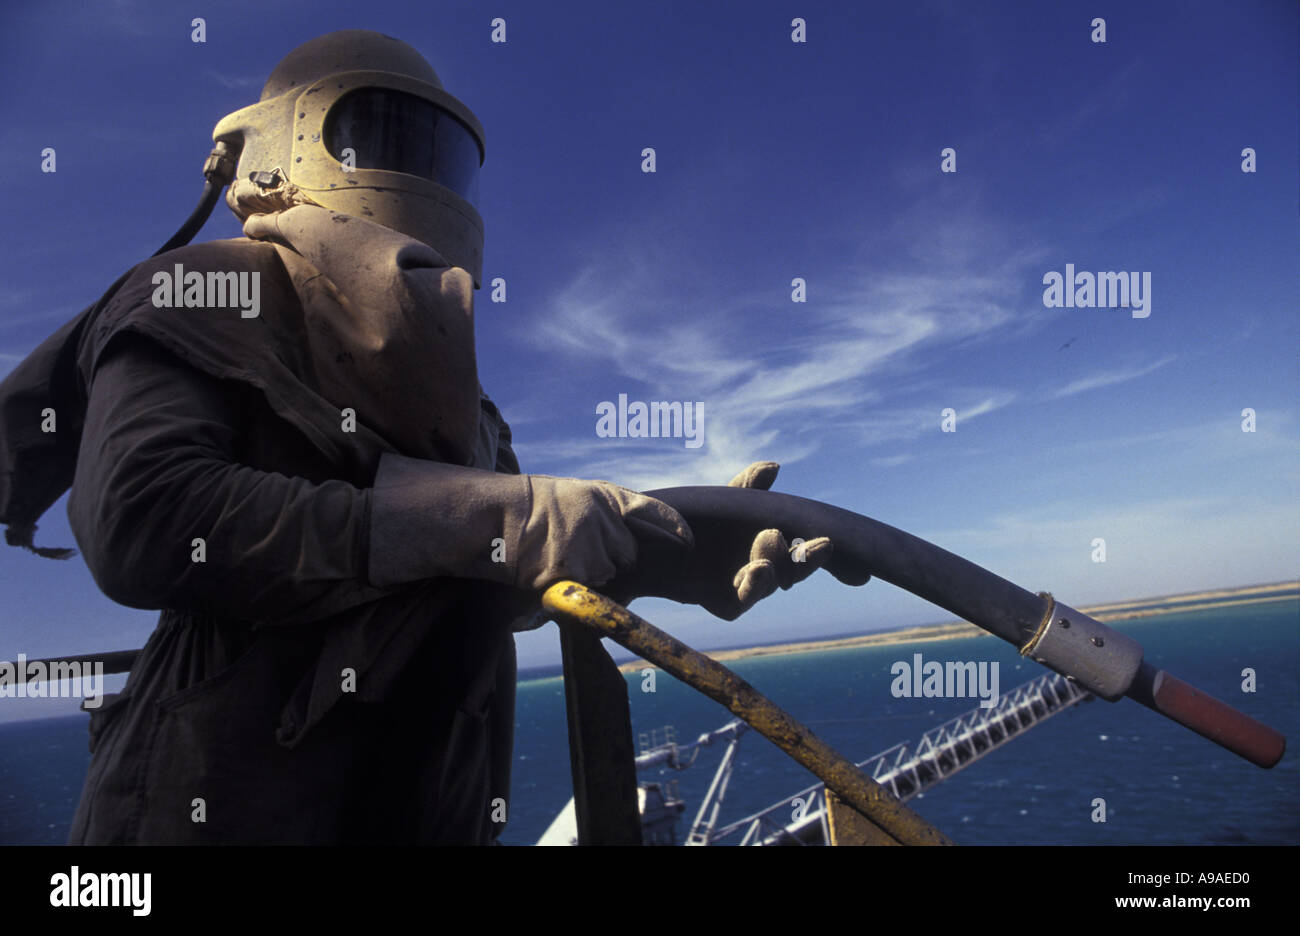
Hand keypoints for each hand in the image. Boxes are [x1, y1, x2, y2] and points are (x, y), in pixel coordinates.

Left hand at [602, 461, 848, 619]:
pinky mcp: (727, 603)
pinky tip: (758, 568)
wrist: (654, 547)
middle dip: (805, 559)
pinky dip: (753, 583)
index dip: (816, 550)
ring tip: (773, 540)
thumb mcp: (723, 500)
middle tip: (812, 543)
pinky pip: (744, 598)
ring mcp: (747, 588)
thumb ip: (747, 487)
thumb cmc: (699, 523)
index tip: (827, 539)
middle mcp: (767, 569)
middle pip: (794, 570)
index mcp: (774, 546)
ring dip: (777, 564)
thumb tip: (773, 468)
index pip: (802, 550)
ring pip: (770, 582)